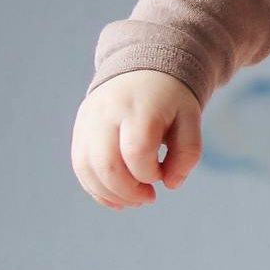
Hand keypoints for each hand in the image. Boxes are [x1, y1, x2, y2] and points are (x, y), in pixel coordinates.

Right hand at [71, 69, 202, 208]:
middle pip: (106, 164)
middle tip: (148, 198)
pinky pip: (80, 166)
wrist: (142, 69)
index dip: (149, 174)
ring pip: (86, 169)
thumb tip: (170, 184)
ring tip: (133, 200)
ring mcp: (88, 120)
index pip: (136, 151)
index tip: (162, 174)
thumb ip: (188, 153)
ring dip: (110, 194)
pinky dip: (95, 188)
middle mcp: (107, 112)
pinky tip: (116, 198)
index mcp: (139, 107)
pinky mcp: (79, 129)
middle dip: (128, 192)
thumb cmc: (170, 100)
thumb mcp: (191, 119)